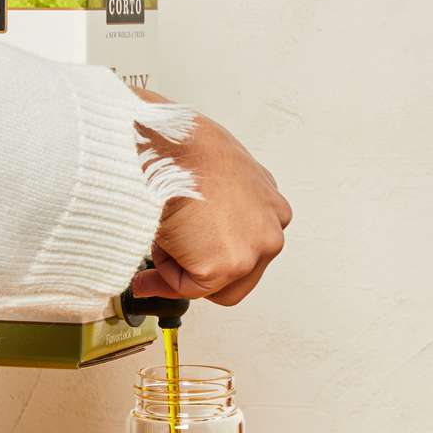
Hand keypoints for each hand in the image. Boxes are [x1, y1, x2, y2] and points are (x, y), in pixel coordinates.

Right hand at [130, 91, 291, 306]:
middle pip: (237, 278)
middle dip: (201, 275)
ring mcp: (253, 251)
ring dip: (181, 269)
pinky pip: (186, 286)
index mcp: (270, 207)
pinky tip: (161, 235)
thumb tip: (189, 231)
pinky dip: (164, 270)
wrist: (172, 147)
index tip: (188, 256)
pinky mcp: (227, 266)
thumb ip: (216, 206)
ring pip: (211, 286)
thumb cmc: (185, 148)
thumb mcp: (215, 172)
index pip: (246, 249)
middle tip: (166, 263)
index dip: (211, 255)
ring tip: (163, 234)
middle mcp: (271, 231)